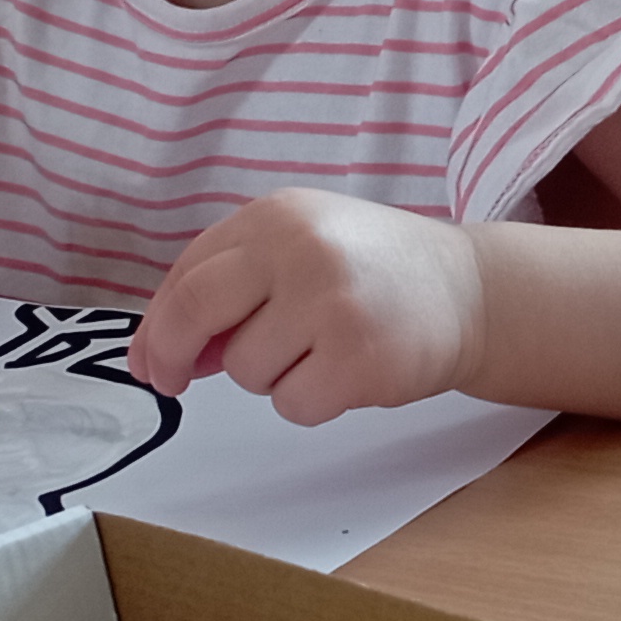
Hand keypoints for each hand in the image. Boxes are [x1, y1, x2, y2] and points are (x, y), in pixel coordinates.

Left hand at [131, 191, 485, 422]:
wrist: (470, 291)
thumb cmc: (374, 275)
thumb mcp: (302, 251)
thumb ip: (235, 287)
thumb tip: (165, 354)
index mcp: (277, 216)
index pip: (189, 272)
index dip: (158, 324)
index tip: (151, 360)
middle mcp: (300, 249)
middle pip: (196, 312)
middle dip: (173, 355)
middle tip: (175, 381)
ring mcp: (330, 303)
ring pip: (245, 370)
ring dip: (272, 376)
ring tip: (322, 351)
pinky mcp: (358, 358)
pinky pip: (292, 404)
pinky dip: (312, 401)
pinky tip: (348, 373)